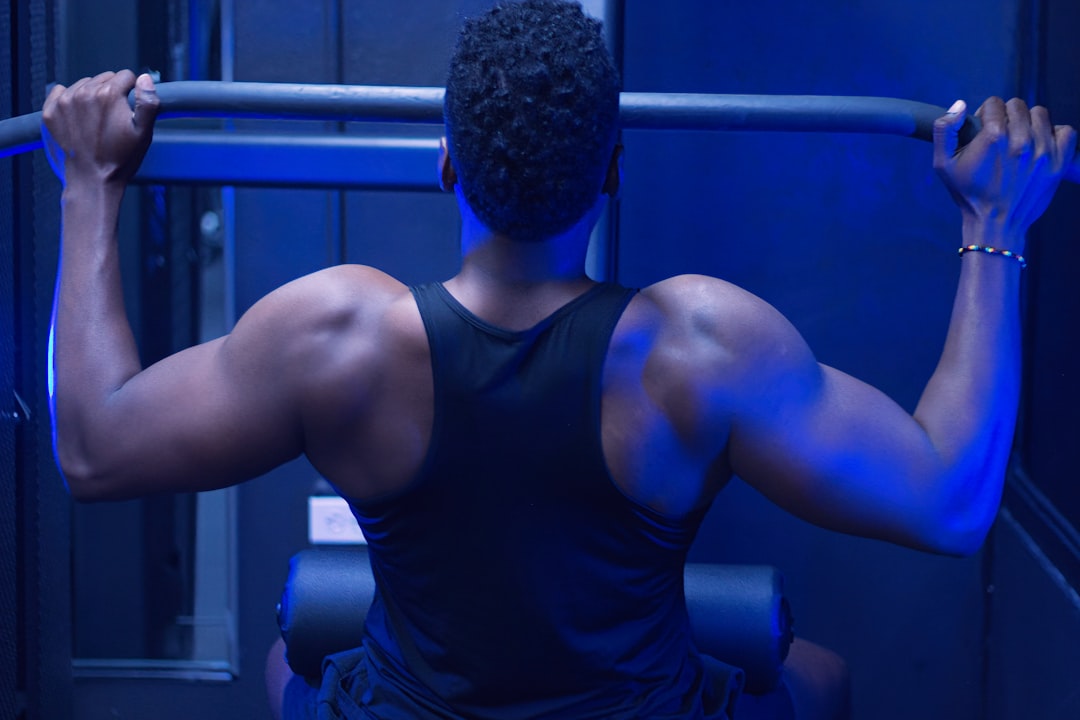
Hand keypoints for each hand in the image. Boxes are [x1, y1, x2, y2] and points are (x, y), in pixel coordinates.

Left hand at [41, 70, 158, 187]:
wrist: (91, 181)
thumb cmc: (119, 160)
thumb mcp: (144, 134)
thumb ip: (148, 103)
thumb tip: (145, 79)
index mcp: (109, 95)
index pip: (125, 76)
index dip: (132, 91)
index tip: (130, 107)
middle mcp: (84, 93)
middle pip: (104, 78)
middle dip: (112, 93)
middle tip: (114, 118)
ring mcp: (64, 102)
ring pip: (84, 84)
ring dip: (92, 96)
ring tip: (96, 121)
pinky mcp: (51, 112)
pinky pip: (60, 92)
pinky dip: (70, 100)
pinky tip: (79, 118)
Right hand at [934, 97, 1075, 246]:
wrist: (995, 224)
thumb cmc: (968, 194)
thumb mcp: (943, 164)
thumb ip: (944, 130)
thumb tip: (960, 105)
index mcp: (993, 136)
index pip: (994, 103)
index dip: (986, 114)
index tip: (984, 130)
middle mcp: (1020, 139)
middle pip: (1018, 106)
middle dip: (1007, 117)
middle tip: (1001, 137)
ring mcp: (1042, 150)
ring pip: (1040, 114)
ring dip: (1029, 123)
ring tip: (1020, 141)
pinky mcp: (1058, 161)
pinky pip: (1065, 131)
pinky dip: (1055, 134)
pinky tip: (1040, 145)